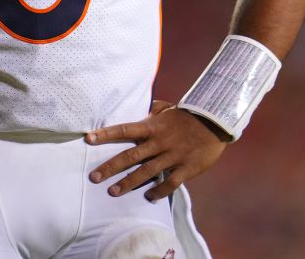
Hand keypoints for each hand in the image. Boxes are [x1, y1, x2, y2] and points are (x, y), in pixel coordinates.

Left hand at [85, 102, 228, 200]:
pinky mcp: (185, 168)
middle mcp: (159, 142)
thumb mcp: (171, 108)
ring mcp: (172, 156)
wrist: (216, 123)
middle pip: (130, 156)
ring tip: (113, 192)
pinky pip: (169, 183)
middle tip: (94, 177)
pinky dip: (158, 191)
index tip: (89, 139)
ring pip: (146, 172)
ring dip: (128, 183)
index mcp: (153, 127)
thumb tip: (149, 108)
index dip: (106, 134)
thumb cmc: (190, 116)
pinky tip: (148, 197)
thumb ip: (157, 109)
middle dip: (111, 167)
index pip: (125, 130)